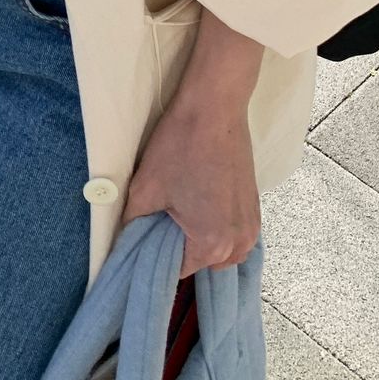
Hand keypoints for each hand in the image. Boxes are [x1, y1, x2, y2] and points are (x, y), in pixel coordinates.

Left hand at [121, 95, 260, 278]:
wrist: (215, 108)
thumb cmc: (180, 147)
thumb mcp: (144, 189)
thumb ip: (132, 226)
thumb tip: (123, 244)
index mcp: (212, 245)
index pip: (178, 271)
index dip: (158, 258)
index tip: (147, 242)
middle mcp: (239, 242)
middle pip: (202, 264)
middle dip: (180, 248)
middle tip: (161, 221)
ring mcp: (252, 225)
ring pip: (221, 250)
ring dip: (201, 240)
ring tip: (180, 211)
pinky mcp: (255, 207)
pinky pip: (233, 233)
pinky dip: (216, 227)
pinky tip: (198, 202)